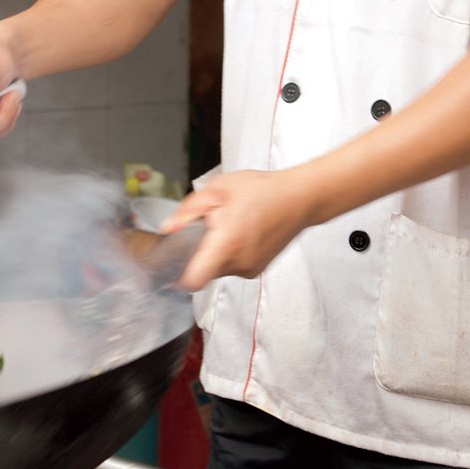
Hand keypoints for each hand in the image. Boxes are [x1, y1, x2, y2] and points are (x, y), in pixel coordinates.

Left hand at [161, 168, 316, 290]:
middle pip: (203, 270)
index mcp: (227, 243)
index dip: (178, 277)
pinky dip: (229, 253)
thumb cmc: (263, 190)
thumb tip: (169, 228)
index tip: (171, 266)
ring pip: (218, 268)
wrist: (300, 198)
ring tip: (230, 224)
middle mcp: (239, 263)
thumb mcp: (219, 188)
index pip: (194, 279)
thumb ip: (189, 210)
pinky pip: (232, 266)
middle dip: (199, 251)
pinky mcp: (257, 269)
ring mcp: (250, 269)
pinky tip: (241, 231)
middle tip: (209, 226)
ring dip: (215, 251)